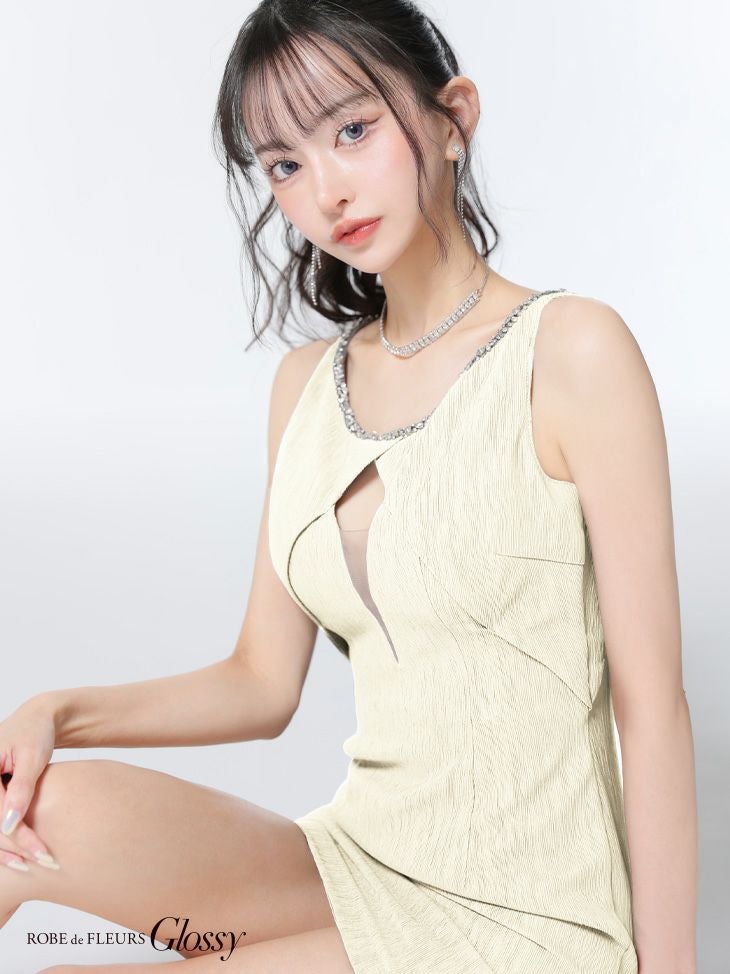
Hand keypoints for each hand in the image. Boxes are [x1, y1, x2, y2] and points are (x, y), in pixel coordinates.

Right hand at [0, 696, 59, 870]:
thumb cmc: (36, 732)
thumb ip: (22, 788)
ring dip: (5, 850)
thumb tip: (9, 824)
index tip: (42, 852)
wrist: (35, 719)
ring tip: (30, 865)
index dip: (19, 835)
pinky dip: (2, 842)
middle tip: (44, 862)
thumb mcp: (33, 757)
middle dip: (14, 847)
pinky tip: (17, 857)